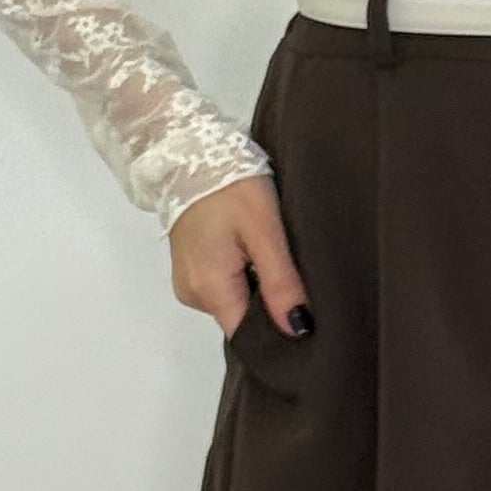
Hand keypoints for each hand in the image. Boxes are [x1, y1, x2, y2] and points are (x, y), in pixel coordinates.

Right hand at [169, 177, 312, 340]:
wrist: (190, 154)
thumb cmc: (230, 187)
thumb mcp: (265, 233)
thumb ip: (282, 284)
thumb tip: (299, 330)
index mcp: (210, 290)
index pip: (247, 336)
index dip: (276, 332)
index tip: (303, 317)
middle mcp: (192, 294)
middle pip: (241, 319)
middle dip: (269, 305)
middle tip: (293, 276)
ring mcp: (187, 282)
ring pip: (233, 302)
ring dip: (256, 287)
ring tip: (271, 257)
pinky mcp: (189, 268)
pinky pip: (222, 285)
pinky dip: (241, 275)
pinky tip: (252, 252)